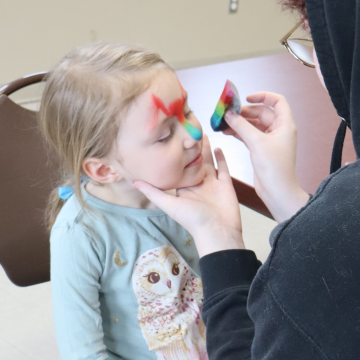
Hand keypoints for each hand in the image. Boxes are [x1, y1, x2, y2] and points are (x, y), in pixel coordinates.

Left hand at [134, 136, 244, 256]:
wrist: (218, 230)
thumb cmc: (193, 219)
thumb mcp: (169, 205)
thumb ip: (153, 192)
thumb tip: (134, 181)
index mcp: (184, 188)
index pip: (179, 168)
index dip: (176, 155)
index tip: (171, 139)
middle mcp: (198, 184)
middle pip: (194, 162)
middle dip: (191, 148)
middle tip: (187, 129)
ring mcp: (212, 183)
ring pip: (208, 161)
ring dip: (205, 149)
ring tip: (201, 133)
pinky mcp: (225, 184)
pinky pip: (223, 168)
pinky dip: (221, 158)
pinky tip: (218, 146)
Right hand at [223, 93, 308, 222]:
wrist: (277, 191)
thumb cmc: (274, 167)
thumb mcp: (256, 142)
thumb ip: (241, 126)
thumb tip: (229, 114)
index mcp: (285, 125)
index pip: (277, 102)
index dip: (263, 96)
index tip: (247, 97)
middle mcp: (279, 131)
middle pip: (262, 113)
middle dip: (245, 112)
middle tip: (228, 113)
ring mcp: (270, 141)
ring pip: (254, 125)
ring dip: (240, 123)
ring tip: (223, 123)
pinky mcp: (262, 150)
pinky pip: (250, 136)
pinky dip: (239, 133)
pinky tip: (227, 132)